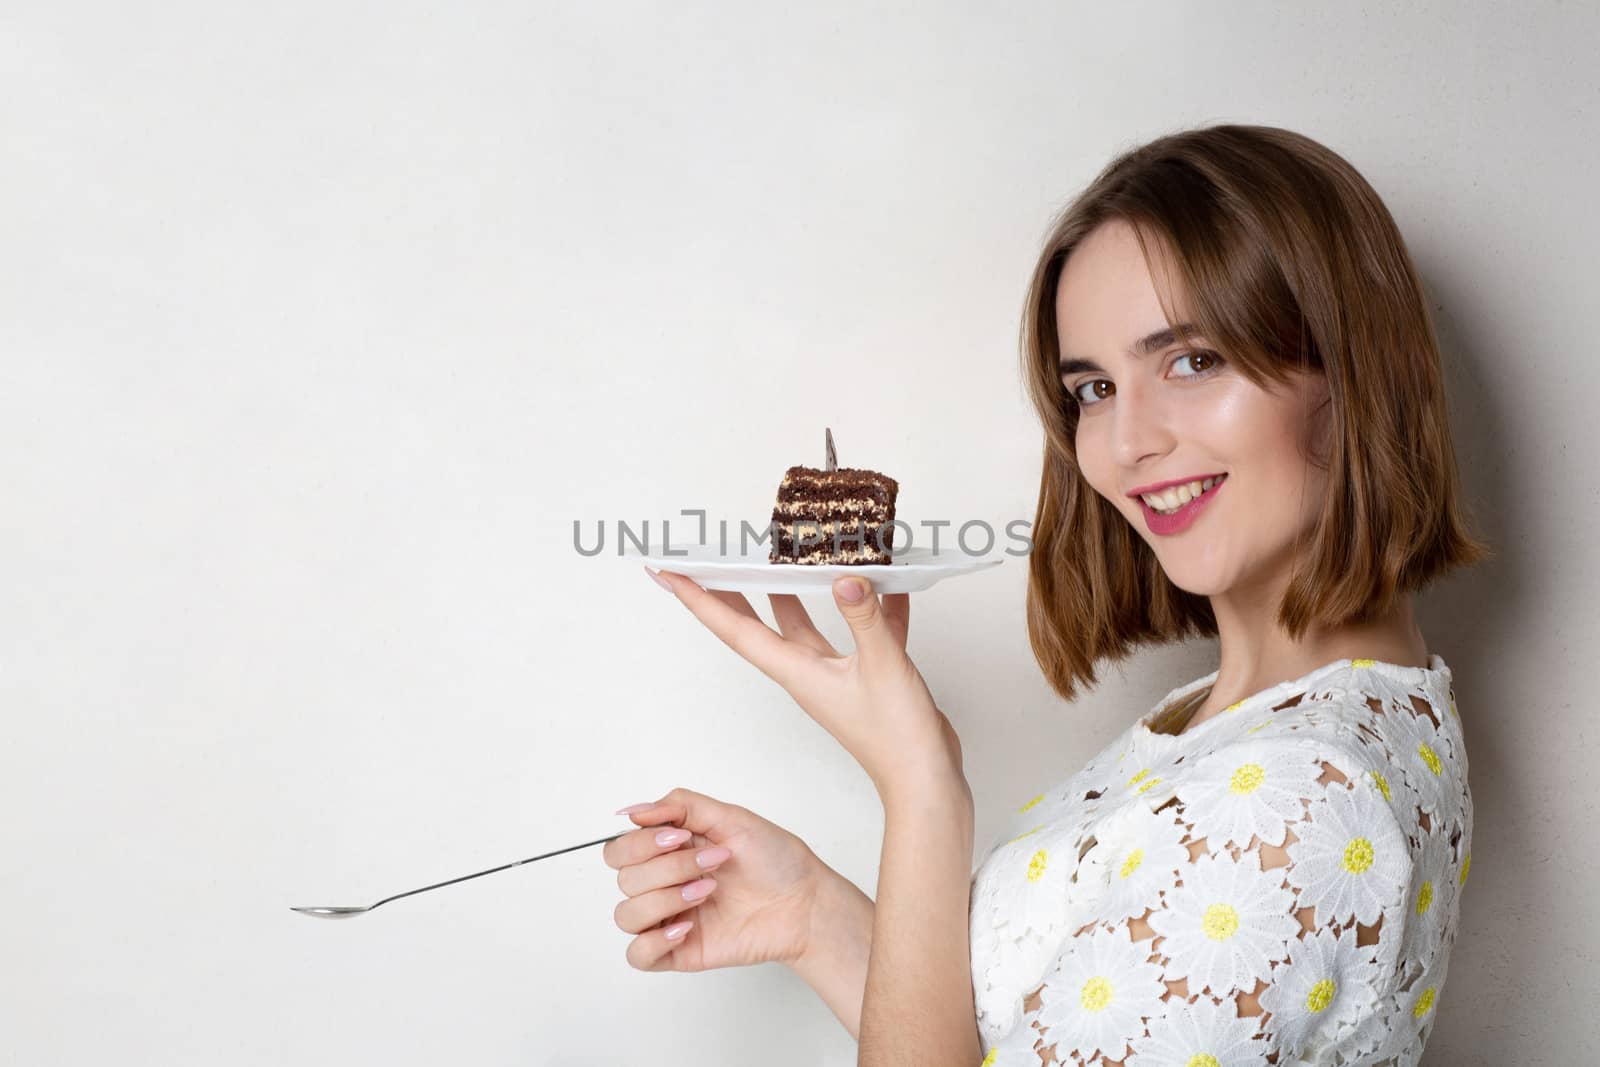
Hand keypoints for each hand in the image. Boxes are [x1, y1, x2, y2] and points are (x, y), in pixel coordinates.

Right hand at [602, 786, 839, 972]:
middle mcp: (663, 884)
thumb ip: (680, 806)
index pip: (619, 850)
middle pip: (624, 879)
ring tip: (707, 892)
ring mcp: (669, 918)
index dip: (642, 843)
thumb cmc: (775, 860)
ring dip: (665, 900)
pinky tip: (687, 927)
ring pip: (626, 915)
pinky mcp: (679, 951)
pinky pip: (637, 955)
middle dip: (667, 868)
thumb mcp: (730, 817)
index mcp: (668, 852)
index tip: (683, 837)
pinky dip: (654, 940)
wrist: (804, 901)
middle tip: (710, 863)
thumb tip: (633, 811)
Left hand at [645, 567, 966, 801]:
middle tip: (710, 562)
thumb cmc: (896, 737)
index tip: (672, 574)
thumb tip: (845, 579)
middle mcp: (807, 673)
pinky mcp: (865, 678)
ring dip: (791, 592)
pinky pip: (858, 633)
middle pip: (757, 624)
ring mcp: (834, 675)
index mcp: (797, 672)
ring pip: (803, 625)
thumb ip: (864, 618)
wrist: (926, 780)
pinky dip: (866, 608)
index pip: (735, 629)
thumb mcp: (882, 665)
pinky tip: (884, 584)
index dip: (700, 599)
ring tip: (782, 558)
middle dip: (731, 591)